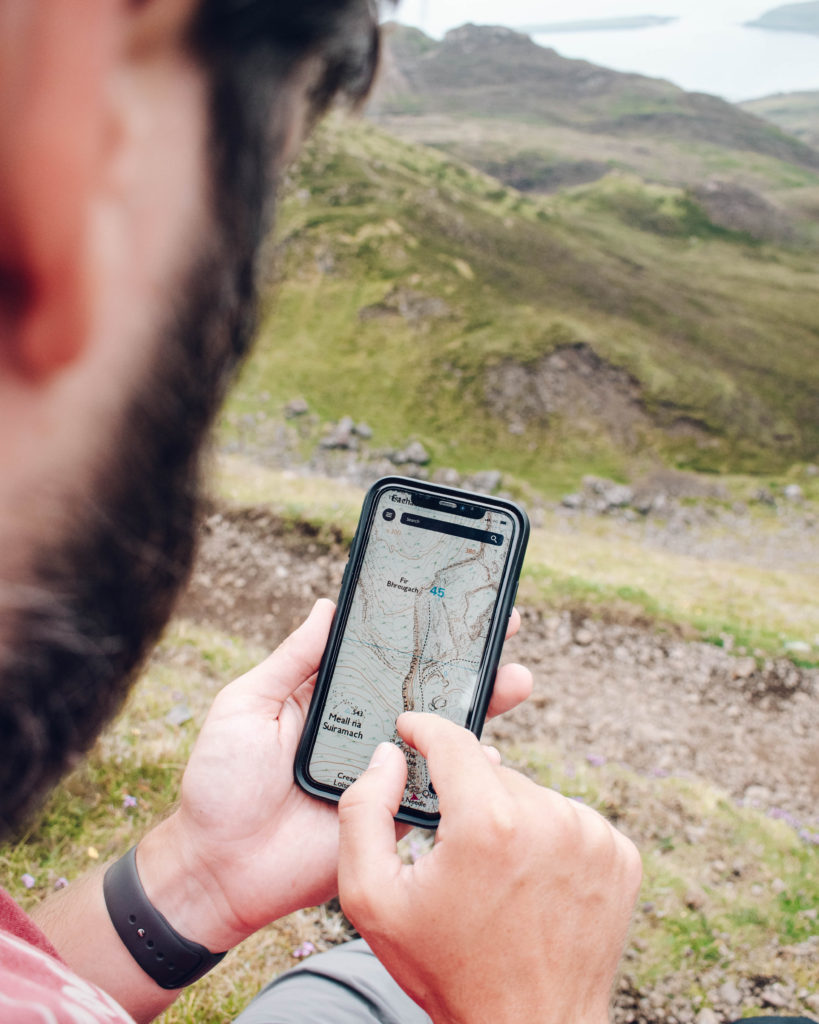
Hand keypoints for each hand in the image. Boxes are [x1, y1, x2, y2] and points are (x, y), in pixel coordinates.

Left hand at [137, 600, 531, 951]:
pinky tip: (490, 754)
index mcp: (333, 697)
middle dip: (467, 661)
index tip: (457, 600)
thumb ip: (291, 660)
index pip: (385, 656)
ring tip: (514, 678)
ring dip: (480, 707)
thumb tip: (328, 605)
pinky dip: (467, 775)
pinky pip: (437, 792)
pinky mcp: (393, 816)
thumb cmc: (220, 782)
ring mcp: (382, 771)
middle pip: (425, 689)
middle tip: (505, 629)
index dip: (419, 631)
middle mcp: (364, 729)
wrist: (216, 870)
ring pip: (440, 735)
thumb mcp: (247, 706)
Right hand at [338, 713, 642, 1023]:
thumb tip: (386, 757)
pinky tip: (532, 880)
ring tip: (495, 874)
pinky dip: (547, 836)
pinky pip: (569, 819)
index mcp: (487, 822)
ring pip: (531, 794)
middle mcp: (548, 817)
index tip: (411, 726)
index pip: (452, 739)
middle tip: (453, 847)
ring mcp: (592, 836)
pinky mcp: (619, 855)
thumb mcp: (373, 899)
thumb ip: (363, 812)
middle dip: (465, 796)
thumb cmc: (447, 968)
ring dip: (508, 816)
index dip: (425, 727)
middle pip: (491, 771)